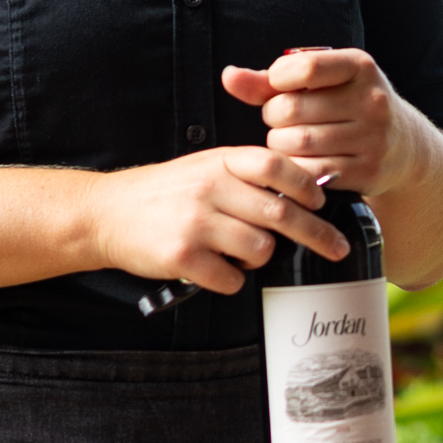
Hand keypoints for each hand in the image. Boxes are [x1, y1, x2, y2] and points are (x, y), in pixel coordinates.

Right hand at [86, 145, 349, 295]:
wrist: (106, 213)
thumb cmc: (166, 193)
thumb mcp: (205, 167)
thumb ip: (248, 176)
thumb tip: (306, 194)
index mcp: (220, 162)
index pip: (276, 166)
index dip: (306, 185)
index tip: (322, 203)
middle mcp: (209, 188)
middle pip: (280, 213)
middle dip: (316, 234)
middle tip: (337, 248)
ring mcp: (195, 223)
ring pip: (260, 249)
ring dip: (261, 258)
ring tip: (240, 253)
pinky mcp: (181, 256)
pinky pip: (231, 278)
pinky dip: (232, 280)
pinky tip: (215, 269)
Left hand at [221, 47, 408, 202]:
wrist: (404, 147)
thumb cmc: (347, 107)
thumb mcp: (322, 84)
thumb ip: (270, 81)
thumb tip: (228, 77)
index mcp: (361, 67)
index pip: (304, 68)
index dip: (278, 80)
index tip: (281, 88)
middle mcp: (372, 100)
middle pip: (291, 109)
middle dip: (274, 118)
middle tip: (282, 123)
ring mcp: (373, 138)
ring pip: (296, 143)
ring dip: (280, 146)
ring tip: (289, 142)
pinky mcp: (368, 171)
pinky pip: (311, 172)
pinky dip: (295, 170)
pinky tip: (299, 163)